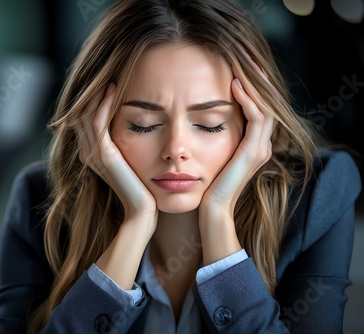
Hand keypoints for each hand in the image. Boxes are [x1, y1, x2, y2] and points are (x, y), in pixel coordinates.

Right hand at [77, 83, 157, 227]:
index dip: (92, 97)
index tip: (109, 78)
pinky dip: (103, 104)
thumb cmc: (142, 187)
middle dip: (92, 91)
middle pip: (80, 112)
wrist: (143, 211)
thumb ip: (125, 145)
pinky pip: (97, 122)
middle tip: (106, 70)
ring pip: (85, 114)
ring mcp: (92, 154)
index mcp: (92, 152)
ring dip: (96, 93)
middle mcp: (87, 152)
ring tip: (109, 75)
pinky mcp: (102, 155)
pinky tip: (114, 90)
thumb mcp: (131, 160)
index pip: (84, 117)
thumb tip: (135, 123)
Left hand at [198, 66, 275, 264]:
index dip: (250, 87)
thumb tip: (197, 120)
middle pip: (265, 103)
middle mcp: (260, 145)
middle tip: (243, 57)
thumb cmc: (205, 186)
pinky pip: (256, 117)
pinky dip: (247, 99)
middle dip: (255, 79)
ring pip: (265, 105)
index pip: (257, 108)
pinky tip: (234, 84)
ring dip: (253, 84)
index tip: (235, 67)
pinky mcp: (253, 152)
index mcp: (251, 146)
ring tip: (240, 64)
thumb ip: (212, 140)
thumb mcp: (210, 157)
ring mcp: (259, 148)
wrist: (211, 211)